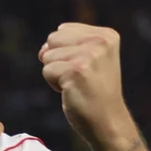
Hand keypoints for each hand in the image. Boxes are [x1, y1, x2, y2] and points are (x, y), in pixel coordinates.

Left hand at [39, 24, 133, 145]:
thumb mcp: (90, 58)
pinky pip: (47, 71)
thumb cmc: (93, 92)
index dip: (65, 52)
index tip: (85, 68)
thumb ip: (68, 44)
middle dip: (58, 60)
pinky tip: (72, 91)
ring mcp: (89, 55)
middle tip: (79, 77)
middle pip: (53, 40)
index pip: (62, 30)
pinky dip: (54, 84)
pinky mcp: (76, 71)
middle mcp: (100, 41)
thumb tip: (42, 50)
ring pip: (47, 56)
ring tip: (77, 84)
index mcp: (106, 35)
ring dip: (56, 73)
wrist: (107, 120)